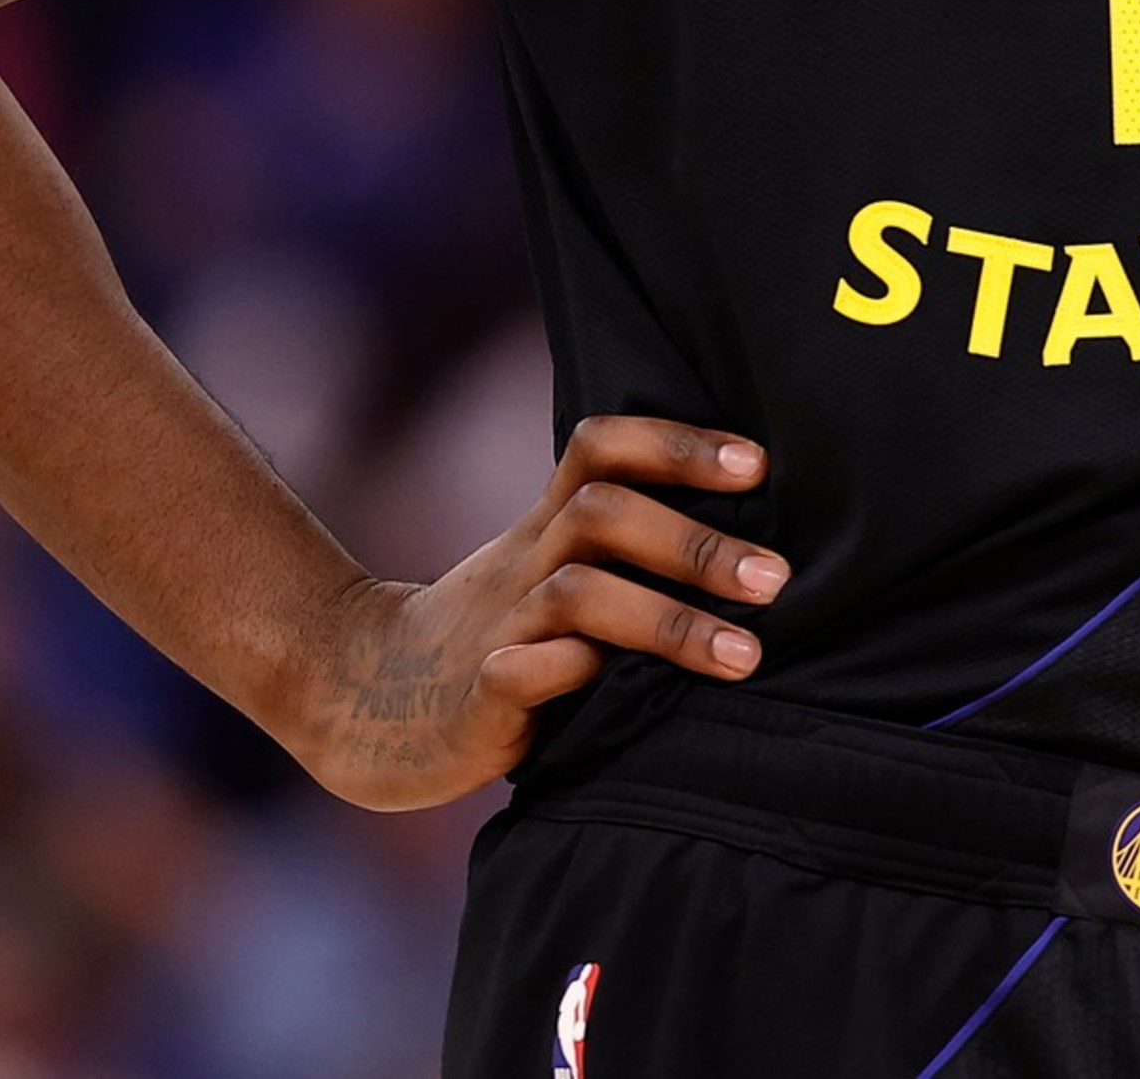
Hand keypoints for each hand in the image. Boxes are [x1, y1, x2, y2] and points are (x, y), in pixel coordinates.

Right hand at [280, 413, 783, 810]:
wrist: (362, 694)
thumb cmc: (498, 631)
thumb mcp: (553, 571)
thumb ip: (626, 548)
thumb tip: (757, 536)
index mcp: (547, 524)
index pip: (602, 447)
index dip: (678, 443)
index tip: (759, 465)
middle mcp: (525, 562)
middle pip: (602, 512)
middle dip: (697, 541)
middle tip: (777, 578)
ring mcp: (497, 626)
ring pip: (578, 593)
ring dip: (668, 620)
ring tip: (746, 656)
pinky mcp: (475, 697)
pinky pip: (518, 672)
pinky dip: (568, 671)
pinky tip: (620, 689)